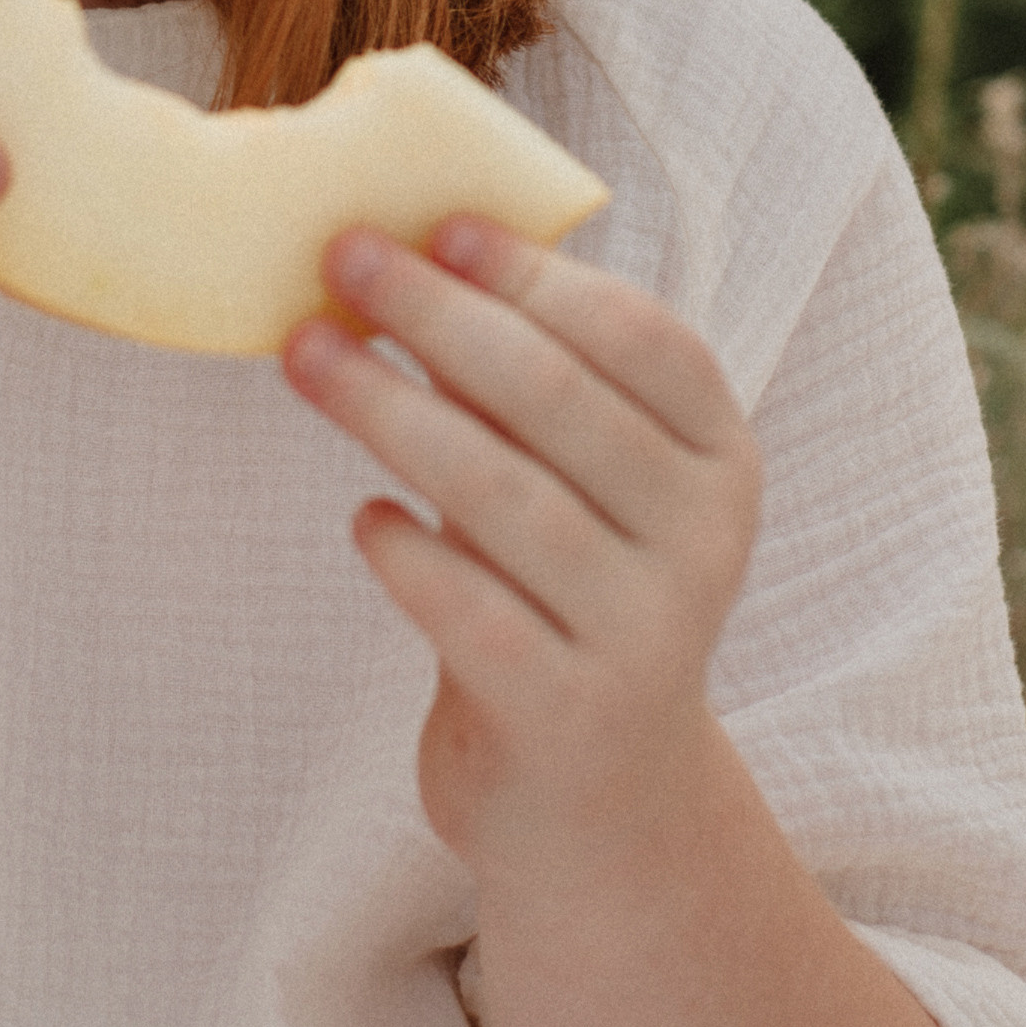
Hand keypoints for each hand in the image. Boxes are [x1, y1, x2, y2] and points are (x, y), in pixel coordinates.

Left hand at [282, 219, 760, 889]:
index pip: (643, 339)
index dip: (538, 275)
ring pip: (502, 496)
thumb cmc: (565, 594)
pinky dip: (407, 555)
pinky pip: (472, 611)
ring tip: (306, 355)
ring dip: (391, 410)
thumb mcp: (581, 486)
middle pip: (558, 400)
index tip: (437, 225)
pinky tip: (363, 520)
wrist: (604, 801)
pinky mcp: (569, 713)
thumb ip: (529, 389)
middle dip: (439, 316)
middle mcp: (702, 540)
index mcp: (719, 458)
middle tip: (343, 257)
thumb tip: (410, 255)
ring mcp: (644, 633)